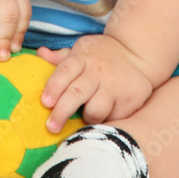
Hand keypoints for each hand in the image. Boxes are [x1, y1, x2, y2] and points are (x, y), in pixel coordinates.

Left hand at [37, 35, 153, 133]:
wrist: (137, 55)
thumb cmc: (101, 56)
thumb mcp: (81, 50)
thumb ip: (60, 58)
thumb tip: (40, 53)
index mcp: (83, 58)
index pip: (65, 71)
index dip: (54, 87)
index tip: (45, 102)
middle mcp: (98, 71)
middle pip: (77, 93)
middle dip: (62, 111)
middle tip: (51, 127)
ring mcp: (115, 86)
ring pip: (95, 110)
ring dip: (87, 117)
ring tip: (84, 117)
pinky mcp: (130, 100)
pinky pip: (112, 119)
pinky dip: (105, 121)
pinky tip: (104, 116)